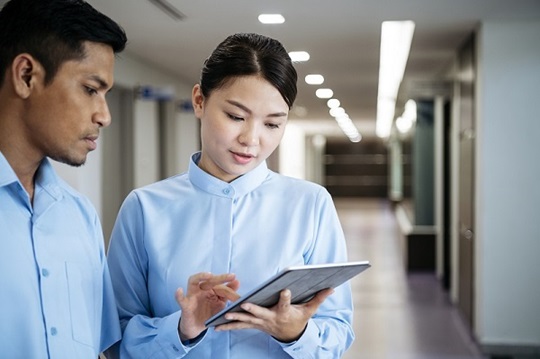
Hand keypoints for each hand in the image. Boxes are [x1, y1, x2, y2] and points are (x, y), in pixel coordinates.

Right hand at [175, 272, 239, 340]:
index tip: (239, 296)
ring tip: (209, 275)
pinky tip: (179, 290)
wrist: (196, 327)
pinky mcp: (185, 306)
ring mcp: (192, 296)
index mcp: (209, 288)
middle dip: (220, 278)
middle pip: (209, 280)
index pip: (220, 285)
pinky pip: (181, 300)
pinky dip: (179, 295)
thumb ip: (227, 293)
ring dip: (200, 276)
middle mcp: (200, 289)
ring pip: (193, 281)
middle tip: (231, 276)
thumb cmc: (208, 313)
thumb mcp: (219, 303)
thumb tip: (237, 281)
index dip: (230, 290)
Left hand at [214, 287, 333, 342]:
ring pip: (247, 320)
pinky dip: (228, 325)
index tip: (286, 290)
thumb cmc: (299, 319)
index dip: (286, 298)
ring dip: (235, 317)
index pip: (286, 304)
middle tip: (244, 304)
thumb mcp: (310, 310)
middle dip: (252, 309)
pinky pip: (240, 326)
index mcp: (285, 313)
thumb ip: (318, 298)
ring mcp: (261, 323)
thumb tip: (331, 287)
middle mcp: (271, 319)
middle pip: (261, 313)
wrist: (291, 336)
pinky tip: (216, 326)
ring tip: (224, 315)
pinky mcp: (254, 325)